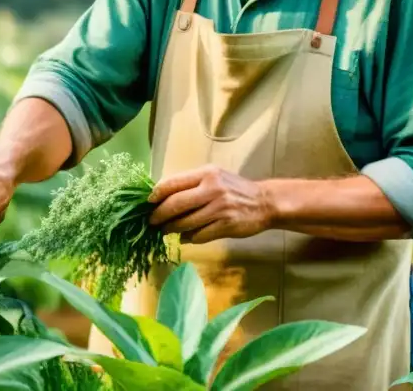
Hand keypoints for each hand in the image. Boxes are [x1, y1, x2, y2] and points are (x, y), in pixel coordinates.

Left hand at [147, 165, 273, 243]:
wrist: (265, 202)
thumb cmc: (235, 189)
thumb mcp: (214, 177)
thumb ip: (192, 184)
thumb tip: (164, 197)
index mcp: (206, 174)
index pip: (173, 183)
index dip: (156, 194)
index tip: (147, 203)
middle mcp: (212, 188)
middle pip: (175, 203)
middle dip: (159, 215)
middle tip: (151, 221)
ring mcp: (219, 208)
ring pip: (185, 222)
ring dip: (171, 229)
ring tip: (165, 230)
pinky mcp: (225, 225)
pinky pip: (199, 235)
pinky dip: (189, 238)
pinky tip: (185, 237)